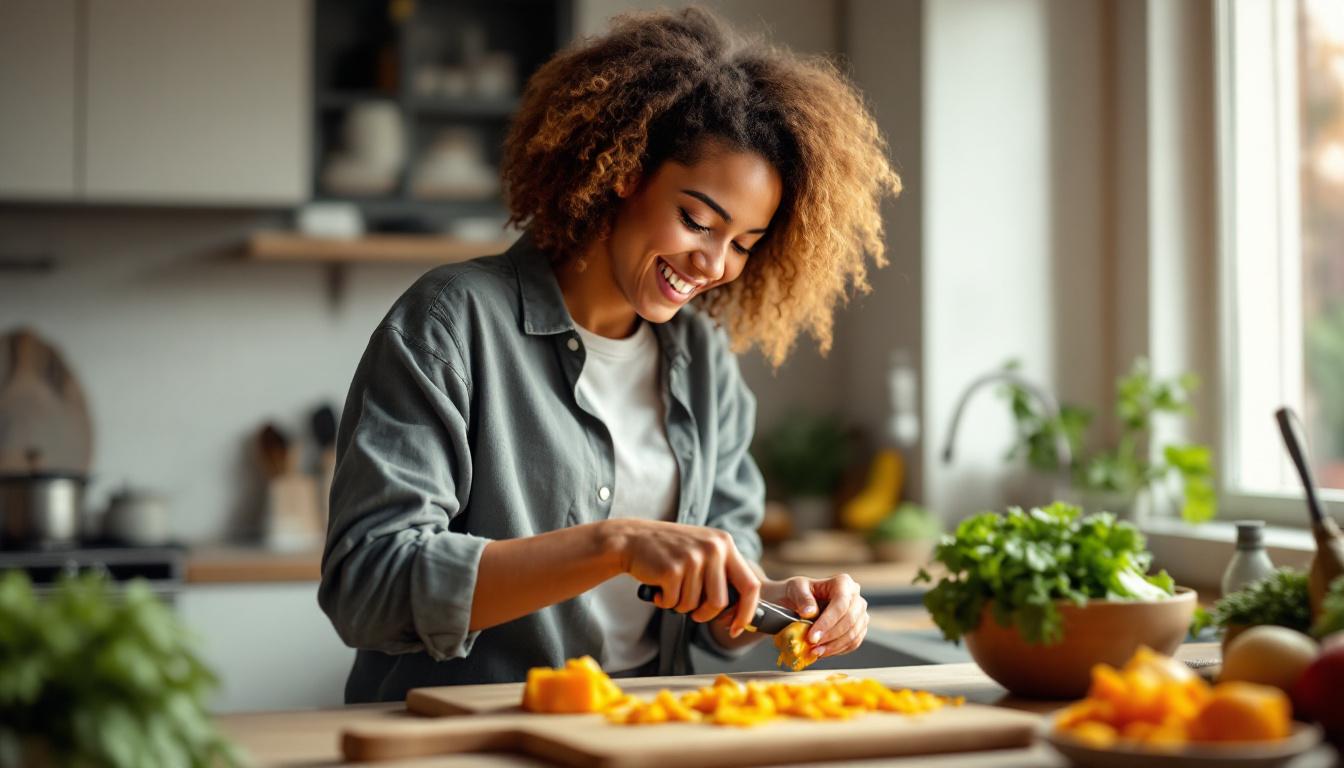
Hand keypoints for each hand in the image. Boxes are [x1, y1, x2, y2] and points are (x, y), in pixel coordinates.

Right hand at [609, 520, 760, 636]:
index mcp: (725, 543)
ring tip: (670, 588)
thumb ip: (721, 573)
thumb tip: (738, 611)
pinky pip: (674, 602)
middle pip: (721, 601)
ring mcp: (692, 557)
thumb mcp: (702, 551)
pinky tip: (658, 586)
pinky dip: (664, 601)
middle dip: (707, 615)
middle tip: (696, 614)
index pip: (750, 584)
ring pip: (694, 605)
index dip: (746, 612)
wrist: (631, 539)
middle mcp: (713, 548)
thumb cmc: (669, 551)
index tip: (737, 627)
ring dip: (680, 605)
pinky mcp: (672, 569)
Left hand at [764, 574, 868, 657]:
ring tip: (815, 652)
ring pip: (853, 634)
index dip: (828, 622)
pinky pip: (853, 643)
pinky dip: (838, 650)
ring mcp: (859, 613)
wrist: (796, 602)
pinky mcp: (858, 628)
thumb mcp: (795, 588)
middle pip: (850, 620)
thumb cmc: (797, 592)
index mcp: (843, 583)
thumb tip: (810, 612)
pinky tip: (823, 652)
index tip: (812, 636)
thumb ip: (802, 597)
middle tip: (812, 646)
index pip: (841, 603)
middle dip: (830, 636)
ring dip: (834, 646)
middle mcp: (855, 596)